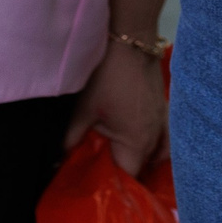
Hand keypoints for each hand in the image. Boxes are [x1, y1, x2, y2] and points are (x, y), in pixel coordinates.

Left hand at [67, 39, 167, 174]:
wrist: (129, 39)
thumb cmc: (106, 75)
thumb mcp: (84, 109)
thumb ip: (71, 139)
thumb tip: (57, 161)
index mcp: (137, 142)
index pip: (130, 177)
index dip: (114, 183)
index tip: (96, 182)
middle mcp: (156, 137)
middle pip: (144, 167)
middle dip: (126, 170)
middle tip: (102, 168)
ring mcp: (164, 122)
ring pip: (156, 154)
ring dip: (141, 158)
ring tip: (119, 155)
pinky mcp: (164, 108)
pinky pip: (163, 137)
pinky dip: (153, 143)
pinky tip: (137, 137)